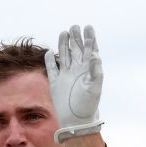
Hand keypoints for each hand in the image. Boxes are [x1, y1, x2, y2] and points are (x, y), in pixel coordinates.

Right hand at [46, 24, 102, 142]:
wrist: (76, 120)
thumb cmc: (88, 104)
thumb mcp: (94, 87)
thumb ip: (95, 71)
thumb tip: (95, 55)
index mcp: (88, 69)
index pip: (90, 50)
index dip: (89, 38)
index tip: (88, 27)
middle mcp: (77, 70)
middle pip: (76, 49)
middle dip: (75, 38)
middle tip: (74, 27)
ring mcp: (66, 75)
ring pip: (64, 55)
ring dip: (64, 44)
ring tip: (64, 33)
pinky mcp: (55, 81)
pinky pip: (52, 68)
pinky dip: (50, 60)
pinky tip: (50, 52)